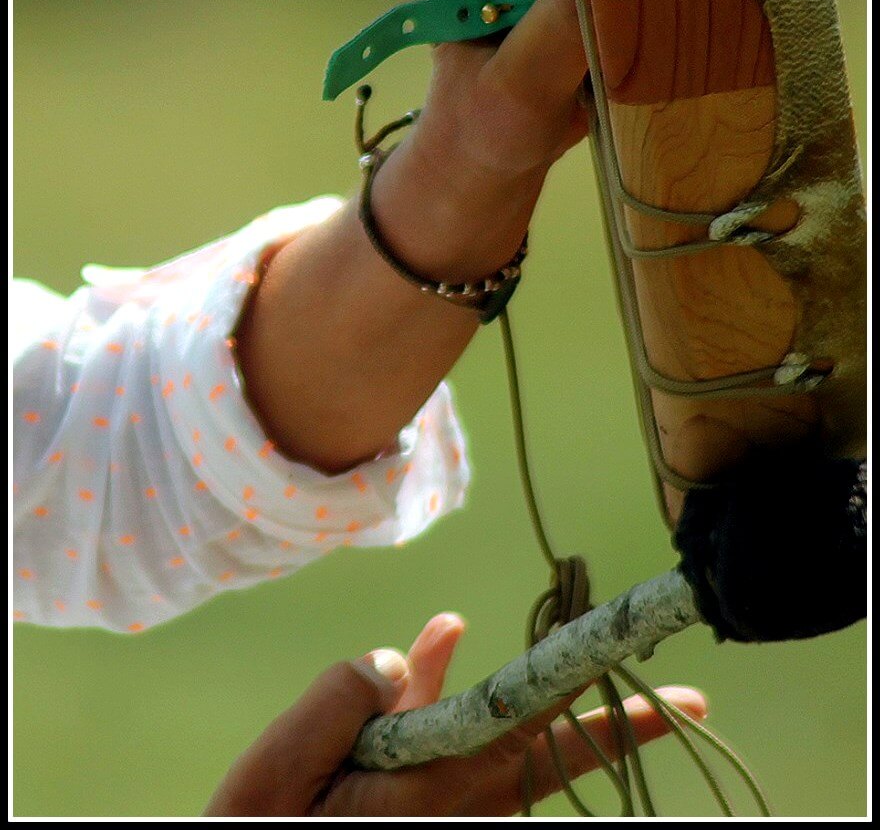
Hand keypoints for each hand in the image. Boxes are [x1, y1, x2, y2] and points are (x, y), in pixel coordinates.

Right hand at [205, 613, 706, 816]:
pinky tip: (437, 639)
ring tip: (546, 656)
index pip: (527, 733)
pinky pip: (441, 738)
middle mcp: (445, 803)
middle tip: (693, 707)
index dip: (591, 703)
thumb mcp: (281, 768)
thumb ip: (343, 699)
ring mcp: (430, 804)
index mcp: (425, 794)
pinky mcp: (404, 800)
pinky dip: (439, 691)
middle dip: (615, 726)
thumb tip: (401, 654)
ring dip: (526, 699)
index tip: (648, 685)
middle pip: (547, 751)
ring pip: (497, 737)